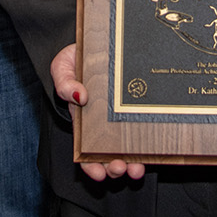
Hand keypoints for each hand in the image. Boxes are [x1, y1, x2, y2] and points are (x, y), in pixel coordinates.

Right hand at [53, 44, 145, 180]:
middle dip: (114, 167)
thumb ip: (65, 83)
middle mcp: (103, 124)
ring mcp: (122, 118)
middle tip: (120, 168)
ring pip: (129, 148)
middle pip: (108, 154)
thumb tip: (79, 96)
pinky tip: (153, 151)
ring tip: (137, 168)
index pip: (85, 150)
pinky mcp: (137, 108)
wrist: (97, 42)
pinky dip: (148, 144)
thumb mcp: (62, 67)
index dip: (91, 166)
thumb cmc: (76, 58)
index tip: (99, 174)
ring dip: (133, 162)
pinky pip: (144, 130)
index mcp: (84, 120)